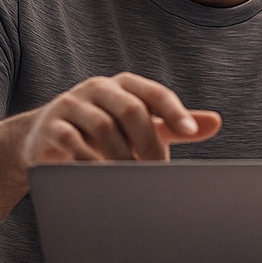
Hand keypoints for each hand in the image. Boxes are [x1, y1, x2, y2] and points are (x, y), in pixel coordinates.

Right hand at [21, 72, 221, 165]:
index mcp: (125, 85)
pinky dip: (89, 160)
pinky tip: (101, 175)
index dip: (174, 111)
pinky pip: (71, 141)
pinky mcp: (50, 126)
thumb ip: (174, 124)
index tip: (189, 133)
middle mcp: (98, 88)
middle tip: (158, 171)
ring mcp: (71, 105)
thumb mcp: (140, 124)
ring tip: (131, 177)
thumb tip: (215, 122)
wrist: (46, 139)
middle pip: (130, 109)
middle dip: (148, 143)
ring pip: (102, 125)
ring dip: (121, 155)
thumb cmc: (104, 131)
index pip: (154, 93)